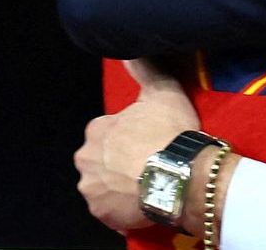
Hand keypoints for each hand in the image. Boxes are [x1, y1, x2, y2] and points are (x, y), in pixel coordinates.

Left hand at [74, 58, 199, 232]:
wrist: (179, 176)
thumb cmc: (169, 134)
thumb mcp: (163, 93)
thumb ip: (146, 70)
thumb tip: (130, 51)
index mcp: (98, 129)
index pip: (108, 132)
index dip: (130, 137)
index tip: (148, 141)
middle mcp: (86, 157)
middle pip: (101, 159)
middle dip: (118, 162)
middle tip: (148, 164)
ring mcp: (91, 187)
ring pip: (103, 185)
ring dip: (119, 185)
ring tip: (147, 184)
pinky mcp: (101, 212)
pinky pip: (110, 210)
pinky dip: (122, 207)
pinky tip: (143, 200)